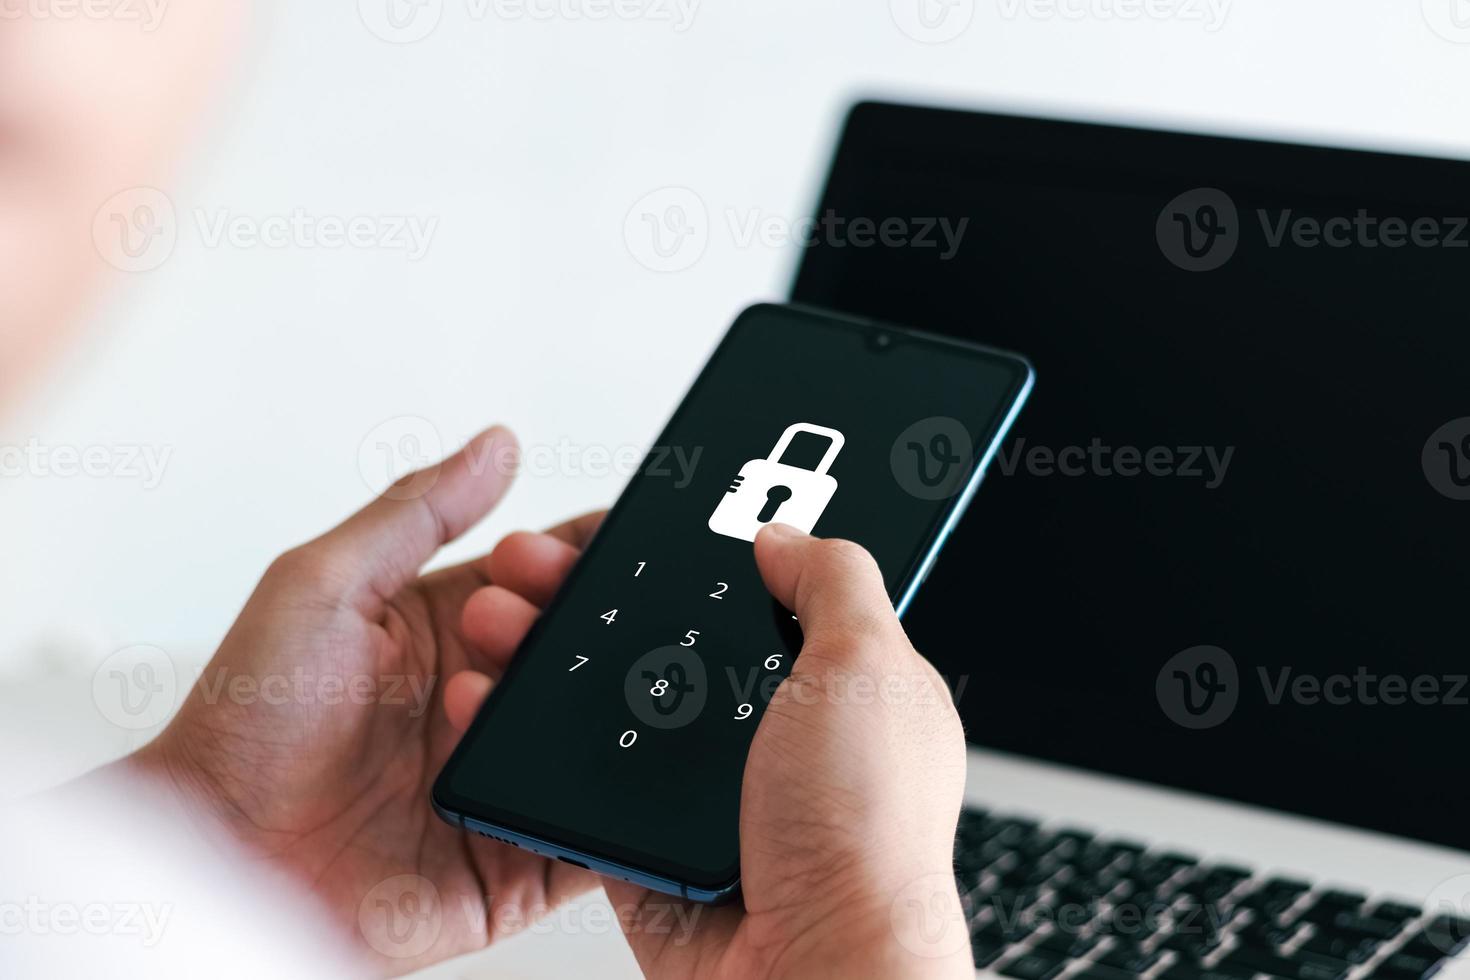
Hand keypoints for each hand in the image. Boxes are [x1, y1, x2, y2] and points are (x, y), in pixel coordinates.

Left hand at [124, 427, 605, 973]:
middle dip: (563, 621)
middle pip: (577, 648)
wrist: (219, 856)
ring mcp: (501, 775)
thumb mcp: (323, 585)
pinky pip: (585, 834)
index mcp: (446, 627)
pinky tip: (554, 774)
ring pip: (589, 731)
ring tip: (474, 700)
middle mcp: (483, 697)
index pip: (541, 576)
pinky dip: (596, 811)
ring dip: (562, 708)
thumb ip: (414, 511)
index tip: (576, 544)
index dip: (571, 554)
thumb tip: (493, 444)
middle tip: (504, 620)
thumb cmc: (245, 723)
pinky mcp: (513, 856)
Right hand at [448, 522, 972, 979]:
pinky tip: (498, 701)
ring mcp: (706, 785)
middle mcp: (770, 730)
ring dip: (551, 660)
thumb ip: (834, 583)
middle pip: (670, 638)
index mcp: (836, 682)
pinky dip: (532, 744)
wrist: (807, 971)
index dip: (701, 553)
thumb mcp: (869, 669)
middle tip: (543, 563)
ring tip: (500, 615)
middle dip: (599, 595)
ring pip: (614, 700)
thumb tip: (782, 534)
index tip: (639, 519)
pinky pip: (581, 777)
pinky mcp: (647, 835)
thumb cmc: (865, 835)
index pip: (761, 592)